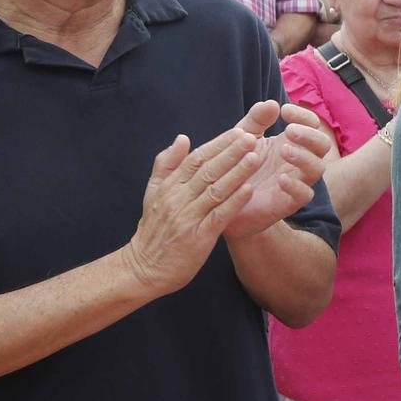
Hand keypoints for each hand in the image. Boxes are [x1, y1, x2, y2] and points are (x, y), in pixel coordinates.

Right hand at [122, 128, 264, 296]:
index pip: (196, 159)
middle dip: (231, 153)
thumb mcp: (153, 193)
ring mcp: (187, 218)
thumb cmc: (154, 229)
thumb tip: (182, 138)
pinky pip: (218, 216)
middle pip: (207, 171)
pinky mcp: (197, 237)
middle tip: (252, 137)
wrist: (144, 268)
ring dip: (237, 173)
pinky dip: (234, 202)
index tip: (238, 131)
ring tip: (256, 157)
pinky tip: (250, 190)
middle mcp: (177, 199)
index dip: (218, 144)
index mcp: (169, 186)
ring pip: (215, 190)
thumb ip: (166, 165)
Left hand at [220, 101, 330, 238]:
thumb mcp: (243, 137)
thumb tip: (272, 103)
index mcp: (292, 142)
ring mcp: (296, 181)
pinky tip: (281, 178)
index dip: (304, 116)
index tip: (285, 111)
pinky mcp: (288, 203)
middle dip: (310, 135)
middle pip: (323, 145)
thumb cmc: (237, 165)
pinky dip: (296, 186)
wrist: (223, 200)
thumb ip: (256, 120)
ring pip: (318, 168)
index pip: (312, 125)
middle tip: (290, 130)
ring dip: (305, 157)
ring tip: (284, 151)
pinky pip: (304, 195)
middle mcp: (299, 161)